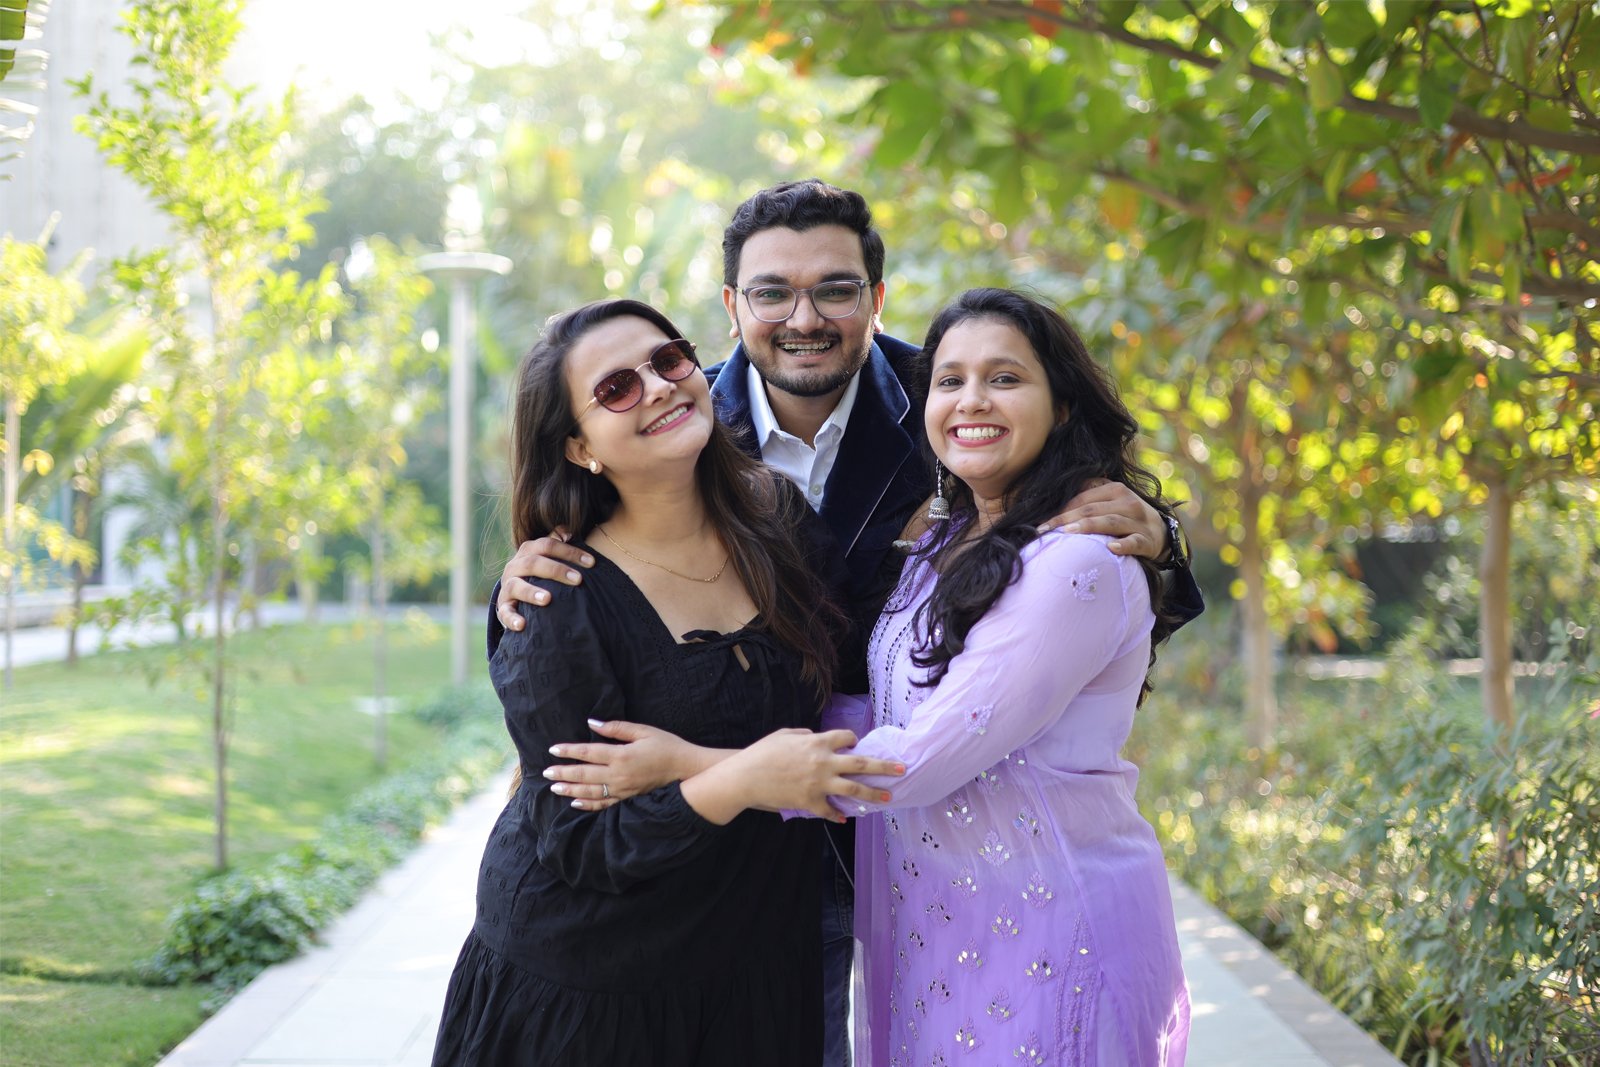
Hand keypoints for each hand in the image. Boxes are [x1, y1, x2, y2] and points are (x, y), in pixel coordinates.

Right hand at [495, 529, 593, 631]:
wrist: (514, 594)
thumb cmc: (538, 573)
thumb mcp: (546, 557)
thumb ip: (556, 543)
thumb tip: (568, 532)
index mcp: (528, 552)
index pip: (548, 545)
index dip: (569, 551)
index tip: (591, 562)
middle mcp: (514, 566)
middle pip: (533, 563)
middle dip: (557, 570)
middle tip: (578, 579)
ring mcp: (507, 586)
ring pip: (516, 586)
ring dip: (531, 592)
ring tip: (547, 599)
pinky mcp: (503, 607)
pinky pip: (505, 613)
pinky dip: (512, 619)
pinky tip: (523, 625)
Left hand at [543, 720, 714, 811]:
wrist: (685, 769)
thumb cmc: (666, 745)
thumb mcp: (643, 731)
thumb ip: (616, 728)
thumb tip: (592, 723)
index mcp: (621, 755)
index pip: (588, 752)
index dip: (569, 751)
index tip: (553, 749)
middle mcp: (619, 775)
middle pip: (585, 774)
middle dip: (563, 772)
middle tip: (546, 771)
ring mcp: (623, 789)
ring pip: (590, 791)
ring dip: (570, 789)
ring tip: (554, 787)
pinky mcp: (628, 798)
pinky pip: (604, 804)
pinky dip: (588, 805)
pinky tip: (575, 802)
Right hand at [723, 728, 905, 822]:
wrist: (746, 777)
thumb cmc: (762, 752)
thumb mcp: (785, 734)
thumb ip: (805, 734)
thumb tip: (815, 736)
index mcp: (818, 742)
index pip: (846, 738)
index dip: (853, 740)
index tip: (856, 744)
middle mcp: (824, 762)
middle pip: (862, 764)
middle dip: (884, 767)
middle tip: (902, 769)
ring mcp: (819, 784)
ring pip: (854, 789)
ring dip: (873, 794)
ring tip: (888, 797)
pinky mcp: (810, 802)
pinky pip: (829, 810)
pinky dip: (838, 814)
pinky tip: (846, 818)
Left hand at [1040, 480, 1168, 560]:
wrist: (1162, 532)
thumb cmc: (1127, 516)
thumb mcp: (1112, 499)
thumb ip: (1089, 494)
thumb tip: (1054, 496)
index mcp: (1115, 490)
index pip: (1083, 498)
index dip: (1061, 509)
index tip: (1041, 522)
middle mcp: (1127, 502)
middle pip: (1091, 509)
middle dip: (1065, 519)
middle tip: (1044, 530)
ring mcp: (1138, 521)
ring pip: (1110, 522)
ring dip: (1087, 527)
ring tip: (1067, 533)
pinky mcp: (1146, 540)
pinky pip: (1133, 542)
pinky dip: (1123, 545)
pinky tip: (1110, 548)